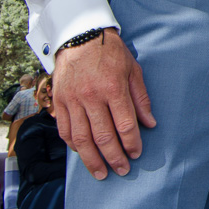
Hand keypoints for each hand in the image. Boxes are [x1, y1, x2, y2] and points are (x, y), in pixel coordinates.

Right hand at [54, 30, 154, 178]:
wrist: (79, 35)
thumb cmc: (110, 52)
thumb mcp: (132, 69)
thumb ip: (140, 98)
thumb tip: (150, 124)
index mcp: (113, 88)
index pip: (124, 125)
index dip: (131, 143)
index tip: (136, 154)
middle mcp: (91, 96)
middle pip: (103, 136)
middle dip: (114, 158)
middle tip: (122, 170)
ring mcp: (72, 100)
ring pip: (81, 139)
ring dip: (92, 160)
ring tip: (101, 173)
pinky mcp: (58, 101)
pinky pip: (64, 130)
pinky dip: (73, 145)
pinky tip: (82, 154)